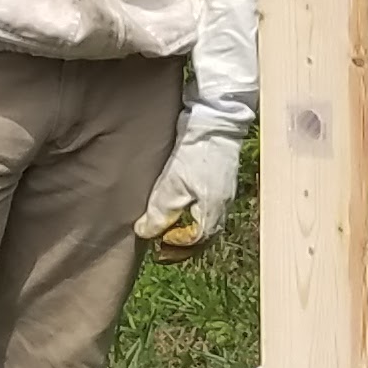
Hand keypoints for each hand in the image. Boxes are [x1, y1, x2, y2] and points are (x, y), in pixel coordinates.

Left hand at [134, 133, 243, 256]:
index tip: (157, 242)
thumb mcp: (172, 186)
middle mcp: (221, 206)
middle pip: (202, 235)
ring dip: (184, 228)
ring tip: (165, 226)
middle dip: (181, 243)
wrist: (214, 121)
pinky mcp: (217, 179)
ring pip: (203, 220)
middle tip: (160, 245)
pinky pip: (204, 206)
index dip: (175, 246)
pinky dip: (189, 213)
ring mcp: (221, 192)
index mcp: (212, 212)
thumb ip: (160, 214)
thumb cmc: (195, 154)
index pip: (195, 242)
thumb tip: (146, 233)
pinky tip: (177, 205)